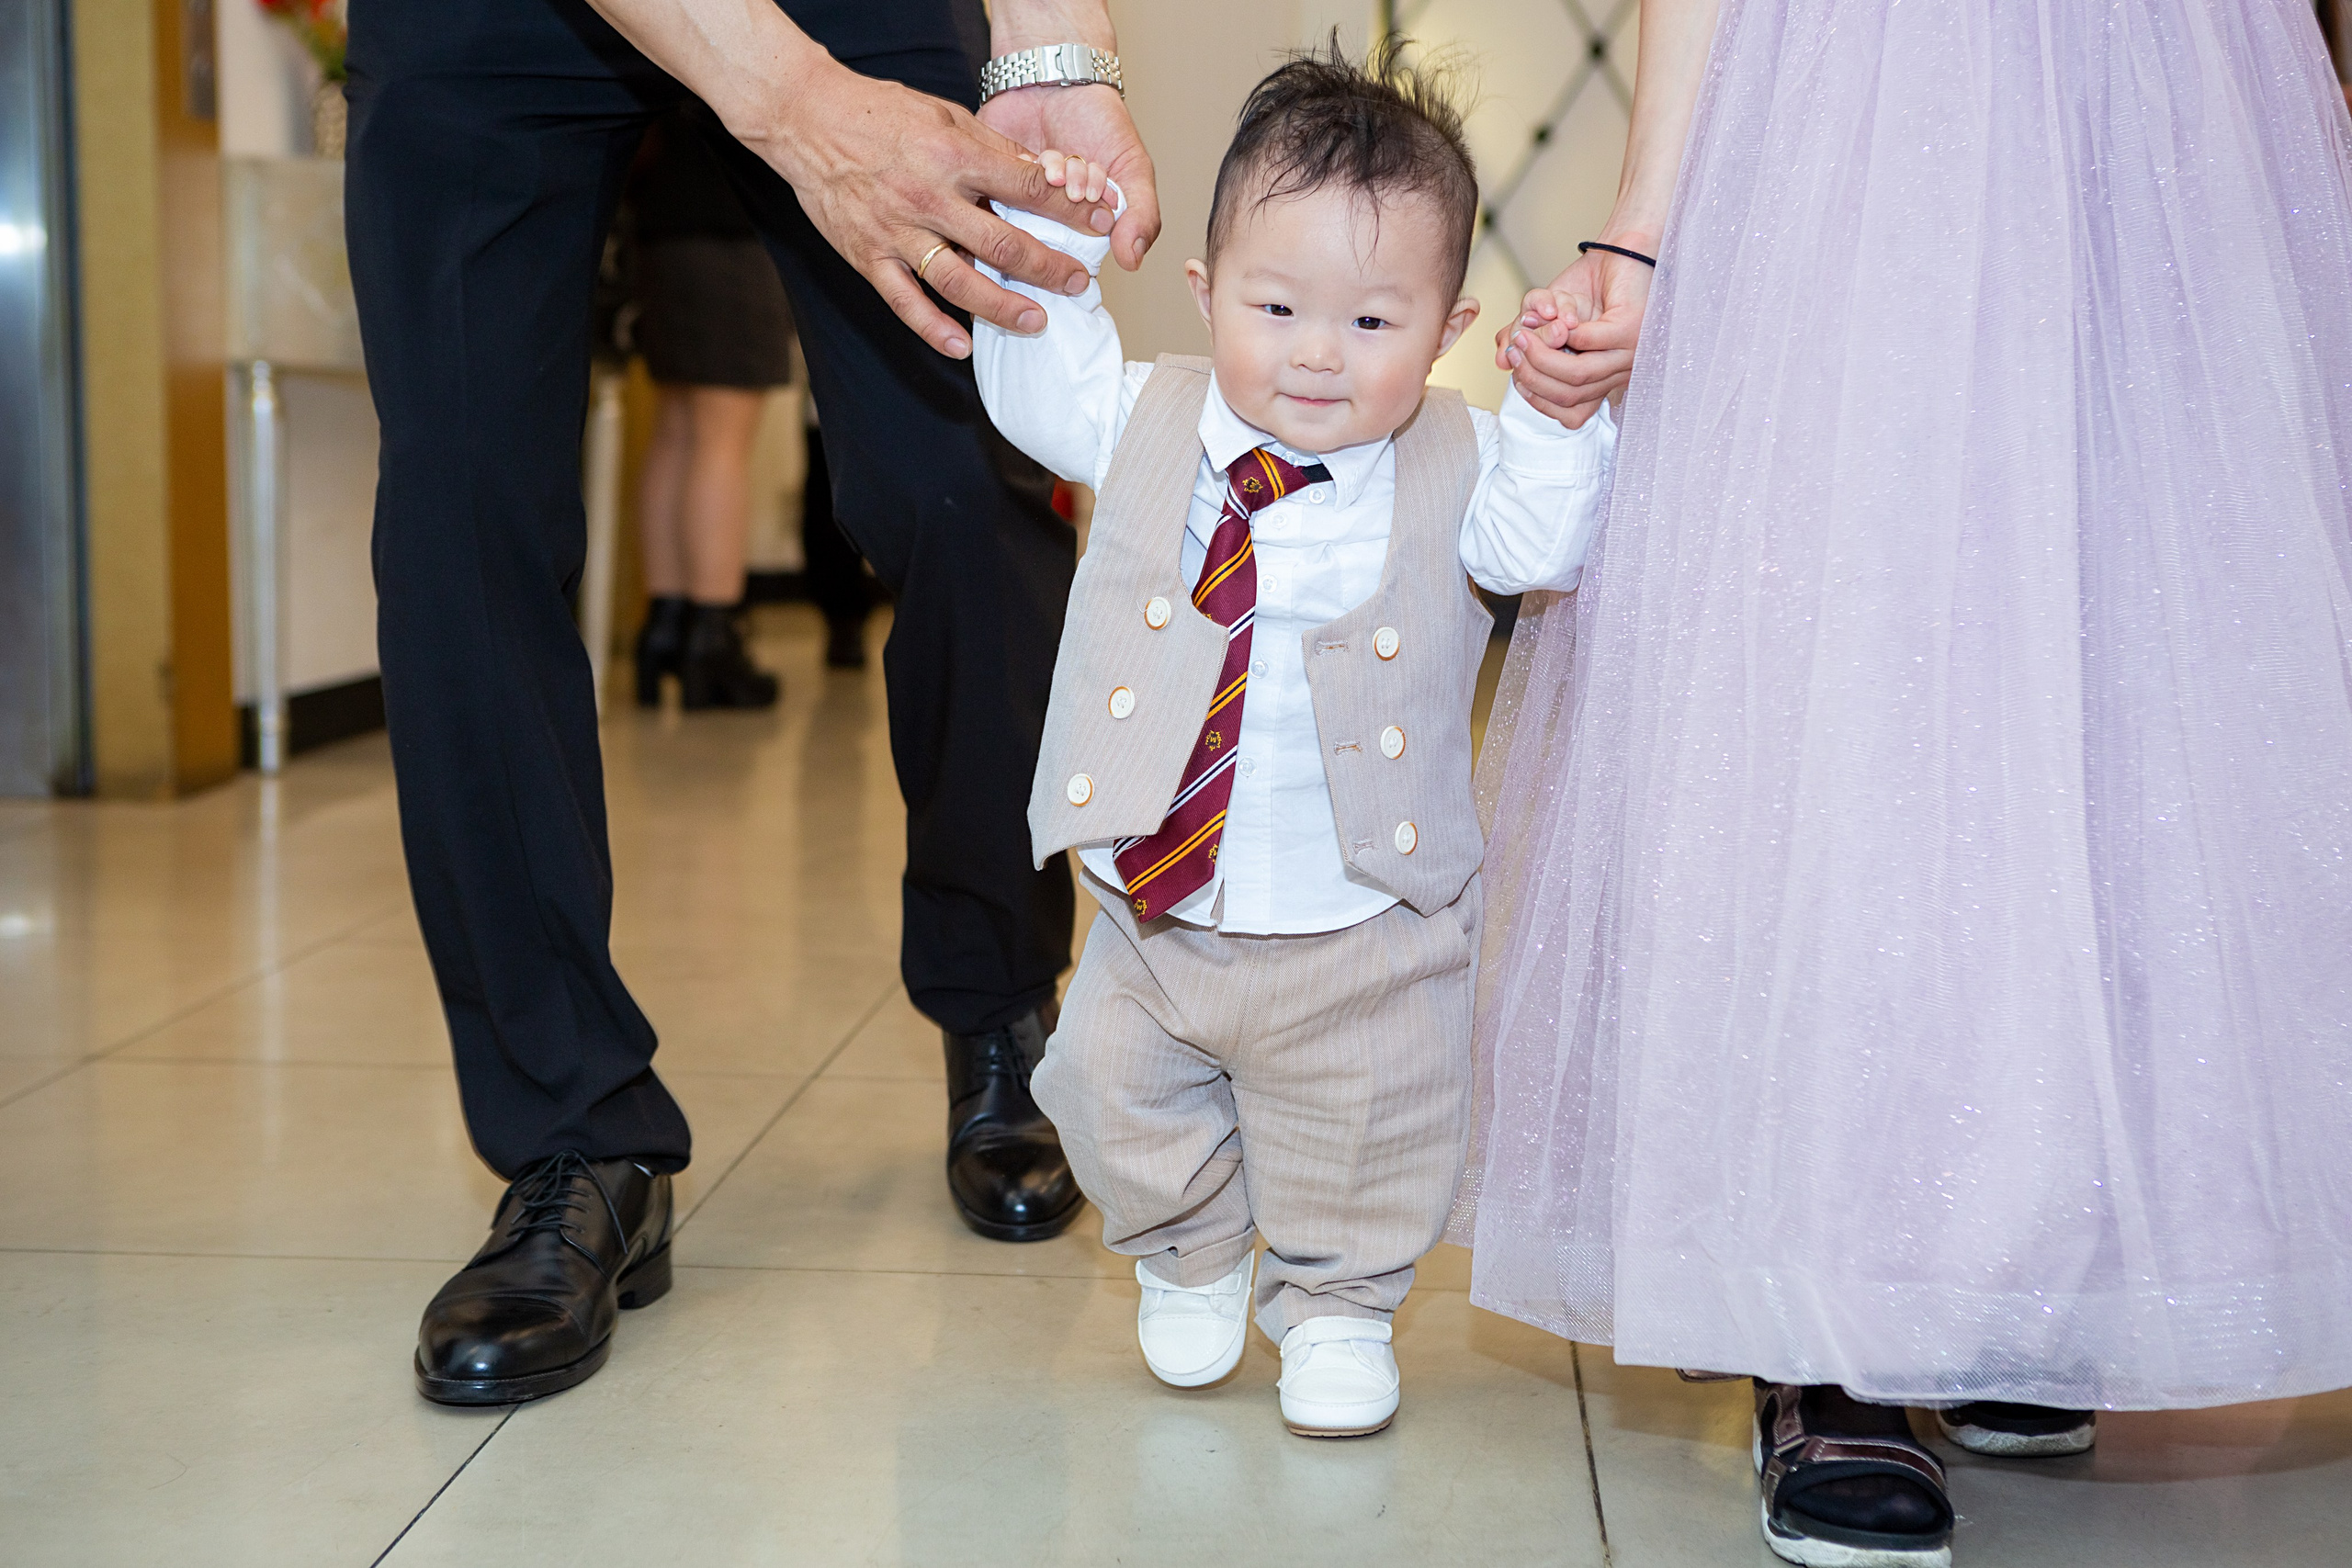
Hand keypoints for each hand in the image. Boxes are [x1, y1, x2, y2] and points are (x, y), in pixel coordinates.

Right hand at [739, 63, 1119, 358]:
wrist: (807, 118)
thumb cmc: (879, 113)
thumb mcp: (945, 114)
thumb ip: (991, 150)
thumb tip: (1042, 175)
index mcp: (953, 156)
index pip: (1026, 189)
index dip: (1070, 209)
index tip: (1103, 223)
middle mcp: (928, 197)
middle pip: (1001, 244)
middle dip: (1048, 268)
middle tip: (1079, 285)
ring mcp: (897, 231)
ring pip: (958, 281)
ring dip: (1002, 307)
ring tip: (1036, 322)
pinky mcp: (868, 255)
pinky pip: (903, 301)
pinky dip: (931, 328)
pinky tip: (960, 348)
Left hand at [979, 84, 1161, 270]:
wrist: (1057, 78)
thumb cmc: (1099, 122)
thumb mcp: (1133, 167)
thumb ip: (1142, 214)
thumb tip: (1132, 261)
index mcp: (1082, 220)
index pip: (1083, 245)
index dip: (1089, 226)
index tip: (1095, 201)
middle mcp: (1048, 215)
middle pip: (1052, 232)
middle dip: (1067, 207)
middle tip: (1076, 188)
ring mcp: (1018, 199)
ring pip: (1026, 214)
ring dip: (1044, 191)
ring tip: (1055, 171)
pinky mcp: (990, 181)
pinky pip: (997, 192)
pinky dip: (1017, 177)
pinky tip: (1031, 160)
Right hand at [1495, 246, 1654, 428]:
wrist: (1620, 250)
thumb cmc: (1587, 287)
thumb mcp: (1546, 319)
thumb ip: (1526, 341)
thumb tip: (1502, 361)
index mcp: (1604, 379)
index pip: (1573, 415)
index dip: (1539, 402)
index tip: (1518, 381)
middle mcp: (1620, 372)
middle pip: (1570, 396)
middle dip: (1533, 375)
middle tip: (1515, 352)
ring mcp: (1629, 353)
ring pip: (1578, 374)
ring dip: (1544, 356)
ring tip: (1525, 337)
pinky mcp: (1631, 328)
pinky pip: (1589, 341)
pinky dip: (1566, 333)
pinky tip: (1555, 319)